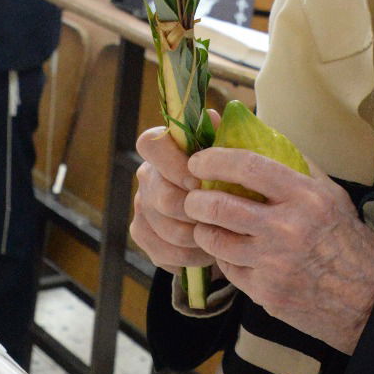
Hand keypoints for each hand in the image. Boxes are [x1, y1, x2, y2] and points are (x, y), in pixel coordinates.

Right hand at [131, 126, 216, 274]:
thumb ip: (222, 137)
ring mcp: (142, 207)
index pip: (150, 144)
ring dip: (199, 236)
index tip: (199, 181)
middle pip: (162, 196)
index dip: (173, 164)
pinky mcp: (143, 235)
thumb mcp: (232, 156)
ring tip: (223, 236)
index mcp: (164, 149)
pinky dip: (191, 256)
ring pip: (167, 228)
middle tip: (222, 216)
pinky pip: (164, 252)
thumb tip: (212, 117)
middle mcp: (147, 176)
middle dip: (196, 211)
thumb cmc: (230, 181)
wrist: (227, 217)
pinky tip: (208, 251)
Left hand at [182, 144, 373, 353]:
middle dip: (197, 200)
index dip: (215, 160)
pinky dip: (224, 257)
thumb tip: (253, 135)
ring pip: (216, 241)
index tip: (199, 160)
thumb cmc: (346, 239)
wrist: (367, 297)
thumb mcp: (331, 194)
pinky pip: (228, 269)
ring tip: (206, 223)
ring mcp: (274, 263)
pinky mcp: (265, 292)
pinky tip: (231, 251)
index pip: (248, 167)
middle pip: (220, 206)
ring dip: (204, 230)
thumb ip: (295, 165)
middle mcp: (287, 229)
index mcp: (305, 197)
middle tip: (193, 197)